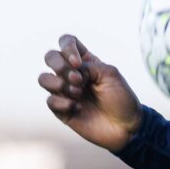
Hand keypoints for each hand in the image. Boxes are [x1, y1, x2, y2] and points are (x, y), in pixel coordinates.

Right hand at [38, 34, 142, 151]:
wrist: (126, 126)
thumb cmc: (121, 98)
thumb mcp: (110, 74)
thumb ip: (88, 66)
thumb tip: (69, 72)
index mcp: (86, 62)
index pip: (67, 42)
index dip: (67, 48)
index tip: (78, 63)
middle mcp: (72, 74)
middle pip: (50, 56)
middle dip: (60, 66)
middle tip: (78, 80)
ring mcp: (65, 92)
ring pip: (43, 78)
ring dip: (57, 83)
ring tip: (77, 93)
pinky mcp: (62, 110)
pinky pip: (50, 100)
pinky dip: (62, 102)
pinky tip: (77, 107)